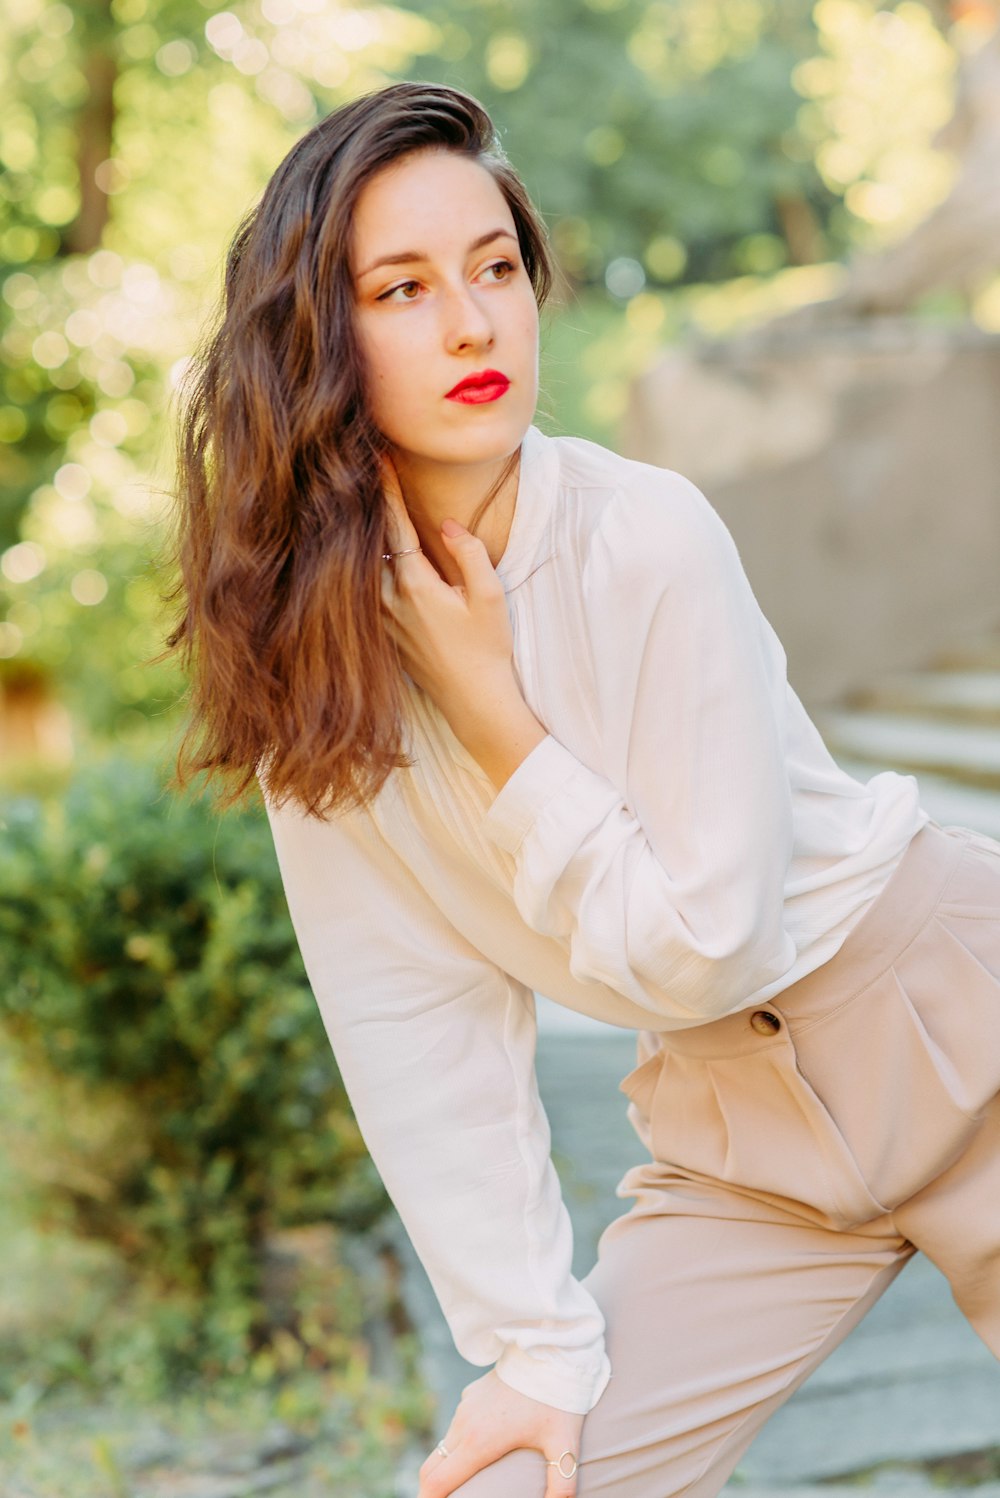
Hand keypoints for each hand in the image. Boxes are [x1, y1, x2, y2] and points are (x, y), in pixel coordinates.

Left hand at [378, 456, 519, 721]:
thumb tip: (447, 523)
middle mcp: (389, 599)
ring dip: (360, 541)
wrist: (474, 701)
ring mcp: (381, 619)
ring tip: (355, 511)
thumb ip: (469, 553)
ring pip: (363, 569)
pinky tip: (360, 558)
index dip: (386, 488)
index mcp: (415, 583)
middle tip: (354, 476)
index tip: (376, 458)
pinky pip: (365, 593)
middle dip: (363, 510)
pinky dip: (362, 571)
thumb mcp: (490, 596)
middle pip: (368, 543)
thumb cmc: (487, 649)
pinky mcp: (382, 634)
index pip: (394, 524)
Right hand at [417, 1369, 585, 1497]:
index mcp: (479, 1441)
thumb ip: (563, 1484)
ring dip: (446, 1467)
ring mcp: (465, 1406)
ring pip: (444, 1446)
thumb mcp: (564, 1444)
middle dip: (430, 1490)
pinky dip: (458, 1446)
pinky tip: (480, 1449)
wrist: (551, 1350)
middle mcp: (465, 1423)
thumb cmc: (558, 1399)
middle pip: (431, 1467)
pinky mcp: (470, 1394)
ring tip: (462, 1483)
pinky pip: (457, 1426)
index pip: (437, 1481)